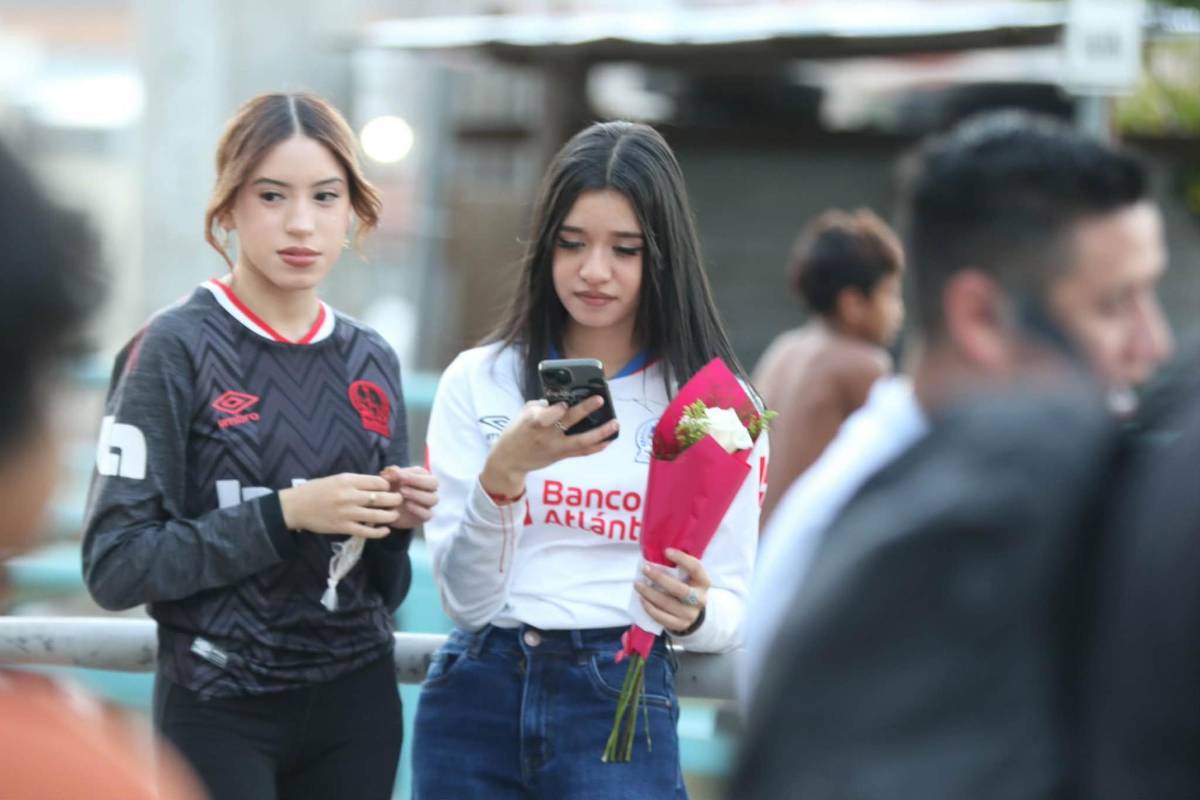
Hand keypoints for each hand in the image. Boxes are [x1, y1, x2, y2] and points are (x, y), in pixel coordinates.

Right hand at [278, 473, 400, 537]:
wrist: (296, 507)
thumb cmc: (316, 490)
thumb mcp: (336, 479)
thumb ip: (356, 482)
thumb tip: (378, 483)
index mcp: (348, 480)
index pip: (378, 482)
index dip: (389, 485)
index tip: (390, 488)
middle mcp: (350, 496)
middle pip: (382, 498)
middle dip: (395, 499)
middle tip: (399, 500)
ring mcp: (348, 513)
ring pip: (378, 515)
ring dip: (390, 516)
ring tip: (394, 515)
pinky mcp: (344, 527)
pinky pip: (367, 531)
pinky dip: (379, 532)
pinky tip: (385, 530)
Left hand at [380, 465, 438, 527]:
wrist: (387, 510)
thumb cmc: (391, 490)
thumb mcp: (388, 480)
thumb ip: (391, 473)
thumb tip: (393, 469)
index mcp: (422, 476)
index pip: (423, 472)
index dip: (410, 473)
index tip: (396, 475)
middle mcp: (429, 489)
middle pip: (434, 482)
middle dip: (418, 481)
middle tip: (401, 483)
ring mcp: (428, 503)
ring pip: (433, 498)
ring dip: (417, 494)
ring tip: (402, 493)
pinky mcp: (425, 516)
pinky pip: (428, 514)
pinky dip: (418, 509)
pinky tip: (407, 505)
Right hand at [480, 397, 619, 496]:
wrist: (509, 460)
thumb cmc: (517, 431)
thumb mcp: (524, 413)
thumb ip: (542, 405)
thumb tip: (562, 398)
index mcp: (533, 422)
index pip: (547, 415)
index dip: (558, 409)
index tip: (566, 403)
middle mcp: (546, 435)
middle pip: (568, 422)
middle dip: (585, 410)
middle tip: (600, 399)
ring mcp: (556, 447)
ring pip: (581, 441)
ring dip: (600, 433)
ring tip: (615, 424)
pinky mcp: (561, 456)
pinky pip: (582, 452)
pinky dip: (597, 446)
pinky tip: (609, 440)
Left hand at [635, 548, 710, 634]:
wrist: (691, 611)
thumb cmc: (685, 586)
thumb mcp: (687, 576)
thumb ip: (677, 566)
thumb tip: (655, 553)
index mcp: (704, 582)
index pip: (696, 568)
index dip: (682, 559)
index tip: (666, 551)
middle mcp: (700, 599)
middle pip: (679, 589)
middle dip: (660, 578)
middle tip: (645, 569)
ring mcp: (691, 614)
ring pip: (667, 604)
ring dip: (649, 593)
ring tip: (637, 584)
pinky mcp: (680, 625)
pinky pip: (662, 617)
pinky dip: (649, 607)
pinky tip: (642, 598)